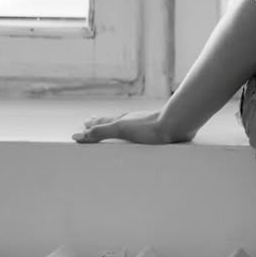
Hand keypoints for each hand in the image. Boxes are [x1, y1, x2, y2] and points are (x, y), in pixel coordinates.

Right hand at [72, 109, 190, 144]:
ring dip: (117, 127)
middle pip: (113, 121)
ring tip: (113, 128)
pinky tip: (140, 136)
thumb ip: (100, 133)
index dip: (93, 125)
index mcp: (122, 121)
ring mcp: (145, 125)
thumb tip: (78, 135)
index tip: (85, 124)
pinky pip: (141, 133)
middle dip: (102, 123)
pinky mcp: (157, 132)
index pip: (103, 123)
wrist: (177, 124)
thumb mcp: (120, 130)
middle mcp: (132, 121)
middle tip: (92, 122)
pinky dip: (133, 133)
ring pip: (127, 125)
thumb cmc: (149, 128)